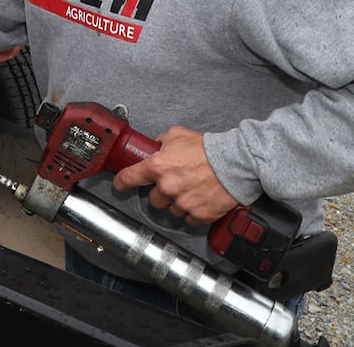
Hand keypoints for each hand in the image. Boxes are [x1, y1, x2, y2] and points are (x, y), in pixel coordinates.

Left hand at [111, 126, 240, 225]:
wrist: (234, 163)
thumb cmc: (207, 149)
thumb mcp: (177, 135)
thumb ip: (161, 142)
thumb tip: (155, 147)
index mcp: (157, 167)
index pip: (129, 178)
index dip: (121, 183)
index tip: (119, 186)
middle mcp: (167, 187)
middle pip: (153, 199)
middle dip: (161, 192)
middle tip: (175, 183)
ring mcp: (182, 203)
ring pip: (171, 210)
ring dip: (177, 203)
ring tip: (191, 190)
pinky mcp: (199, 214)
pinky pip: (189, 219)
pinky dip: (193, 212)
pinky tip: (200, 200)